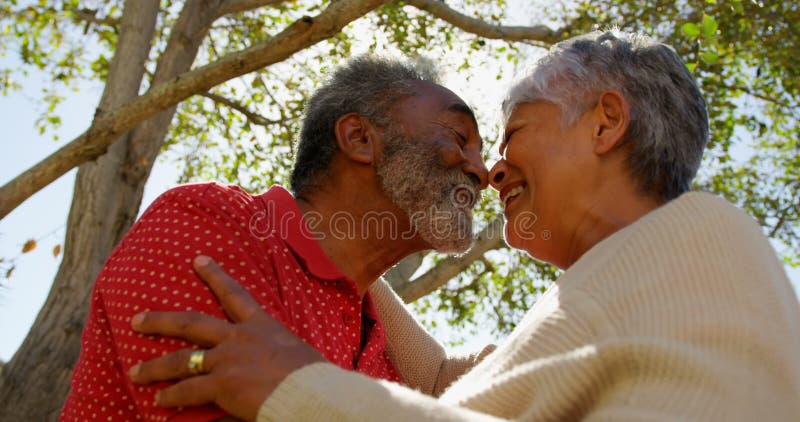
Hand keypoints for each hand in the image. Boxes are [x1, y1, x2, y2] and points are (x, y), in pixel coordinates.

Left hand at [129, 255, 324, 420]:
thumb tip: (265, 370)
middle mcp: (240, 338)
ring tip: (137, 372)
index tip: (198, 259)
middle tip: (137, 319)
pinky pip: (188, 390)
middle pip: (192, 323)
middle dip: (161, 320)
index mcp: (263, 326)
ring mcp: (228, 360)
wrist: (313, 393)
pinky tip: (160, 400)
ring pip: (181, 360)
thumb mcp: (295, 357)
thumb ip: (274, 358)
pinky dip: (172, 396)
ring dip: (155, 367)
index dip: (215, 275)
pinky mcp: (222, 384)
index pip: (235, 294)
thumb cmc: (314, 378)